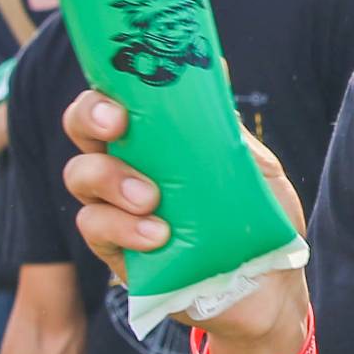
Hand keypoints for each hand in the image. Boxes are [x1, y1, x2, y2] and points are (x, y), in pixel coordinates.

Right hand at [60, 89, 311, 353]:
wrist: (272, 287)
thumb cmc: (260, 221)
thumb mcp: (253, 168)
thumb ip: (225, 128)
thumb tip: (214, 66)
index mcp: (156, 143)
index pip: (115, 103)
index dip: (105, 90)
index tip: (123, 95)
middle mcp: (128, 169)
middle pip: (82, 131)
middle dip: (89, 119)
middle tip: (116, 126)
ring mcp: (118, 211)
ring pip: (81, 178)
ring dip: (111, 179)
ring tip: (150, 198)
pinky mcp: (118, 254)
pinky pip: (96, 229)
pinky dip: (123, 228)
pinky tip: (156, 235)